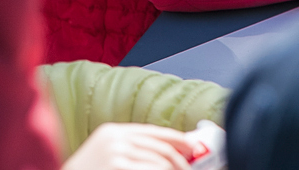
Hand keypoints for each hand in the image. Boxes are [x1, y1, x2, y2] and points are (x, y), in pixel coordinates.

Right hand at [61, 123, 194, 169]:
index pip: (153, 132)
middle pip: (159, 148)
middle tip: (189, 168)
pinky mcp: (116, 167)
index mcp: (113, 132)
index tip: (192, 147)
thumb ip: (131, 149)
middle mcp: (115, 139)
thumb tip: (167, 154)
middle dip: (179, 160)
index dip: (177, 139)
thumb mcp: (106, 154)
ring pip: (158, 163)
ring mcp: (114, 155)